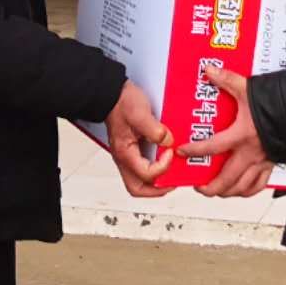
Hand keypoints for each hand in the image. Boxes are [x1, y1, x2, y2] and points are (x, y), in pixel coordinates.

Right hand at [103, 80, 173, 197]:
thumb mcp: (140, 113)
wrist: (113, 94)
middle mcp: (125, 158)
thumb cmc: (122, 102)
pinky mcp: (133, 150)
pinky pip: (144, 167)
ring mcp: (128, 156)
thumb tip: (168, 141)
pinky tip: (166, 159)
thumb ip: (155, 130)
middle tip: (173, 182)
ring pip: (140, 181)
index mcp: (125, 153)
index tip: (170, 152)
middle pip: (138, 188)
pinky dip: (156, 169)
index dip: (162, 167)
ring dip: (156, 182)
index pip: (145, 174)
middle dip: (157, 190)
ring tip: (171, 175)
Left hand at [176, 66, 274, 197]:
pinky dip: (248, 191)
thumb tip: (210, 70)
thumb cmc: (277, 101)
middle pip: (226, 179)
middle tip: (199, 186)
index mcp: (241, 135)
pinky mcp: (273, 164)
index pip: (212, 147)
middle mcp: (251, 153)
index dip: (194, 151)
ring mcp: (263, 162)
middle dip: (209, 187)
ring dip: (226, 192)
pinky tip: (241, 190)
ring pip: (242, 187)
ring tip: (216, 191)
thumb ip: (227, 80)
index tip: (183, 152)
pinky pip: (259, 185)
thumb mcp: (248, 88)